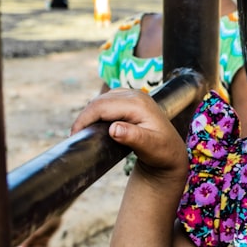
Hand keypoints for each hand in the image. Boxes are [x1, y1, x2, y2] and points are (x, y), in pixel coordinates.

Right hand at [70, 89, 185, 175]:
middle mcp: (135, 95)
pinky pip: (108, 101)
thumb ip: (134, 137)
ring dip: (90, 113)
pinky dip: (97, 111)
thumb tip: (114, 129)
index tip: (74, 135)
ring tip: (81, 132)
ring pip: (102, 100)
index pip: (102, 106)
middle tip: (74, 137)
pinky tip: (93, 124)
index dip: (85, 119)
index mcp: (138, 104)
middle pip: (100, 101)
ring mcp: (133, 95)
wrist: (172, 152)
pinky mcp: (130, 100)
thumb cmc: (162, 151)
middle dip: (84, 117)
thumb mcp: (150, 147)